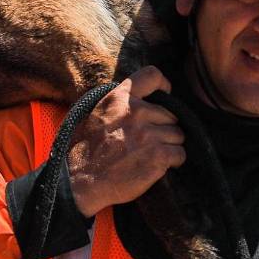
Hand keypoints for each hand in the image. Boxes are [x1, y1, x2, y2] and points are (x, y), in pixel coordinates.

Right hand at [68, 67, 184, 217]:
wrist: (78, 182)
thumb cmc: (84, 151)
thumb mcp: (95, 114)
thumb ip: (120, 104)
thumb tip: (144, 101)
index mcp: (119, 98)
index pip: (152, 75)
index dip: (164, 86)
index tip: (165, 97)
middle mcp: (136, 112)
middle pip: (171, 115)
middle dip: (164, 128)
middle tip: (149, 142)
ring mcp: (148, 134)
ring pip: (178, 135)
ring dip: (169, 145)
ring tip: (152, 155)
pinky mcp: (157, 156)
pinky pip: (180, 154)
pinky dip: (173, 161)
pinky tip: (158, 166)